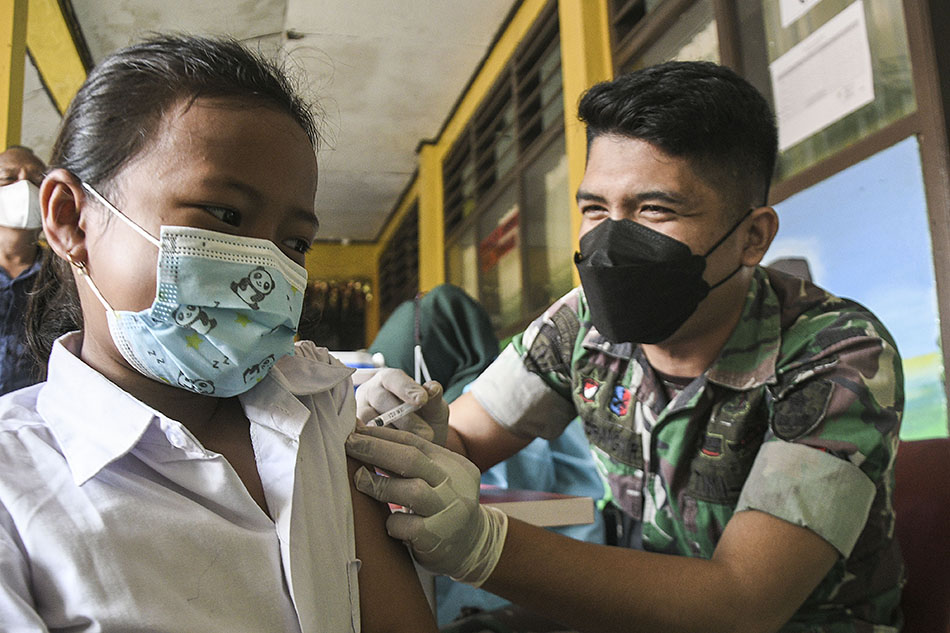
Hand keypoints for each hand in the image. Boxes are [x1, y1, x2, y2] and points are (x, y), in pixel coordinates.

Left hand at [344, 425, 507, 586]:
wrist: (473, 546)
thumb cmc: (442, 507)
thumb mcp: (437, 480)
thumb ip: (411, 464)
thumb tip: (366, 441)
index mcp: (454, 464)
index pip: (414, 442)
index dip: (382, 434)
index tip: (355, 430)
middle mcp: (455, 485)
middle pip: (412, 459)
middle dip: (375, 449)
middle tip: (349, 444)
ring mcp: (449, 512)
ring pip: (412, 491)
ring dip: (379, 484)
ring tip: (358, 479)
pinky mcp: (438, 538)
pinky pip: (407, 526)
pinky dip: (392, 523)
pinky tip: (388, 524)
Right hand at [355, 368, 448, 445]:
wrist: (418, 452)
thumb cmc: (425, 424)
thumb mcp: (435, 411)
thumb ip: (434, 399)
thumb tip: (433, 388)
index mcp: (387, 380)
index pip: (392, 378)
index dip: (406, 388)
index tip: (422, 400)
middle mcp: (368, 394)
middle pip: (379, 399)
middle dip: (405, 418)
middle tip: (427, 433)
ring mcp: (357, 415)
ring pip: (369, 422)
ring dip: (392, 436)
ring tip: (414, 447)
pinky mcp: (354, 438)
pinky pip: (362, 441)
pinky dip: (380, 449)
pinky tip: (398, 457)